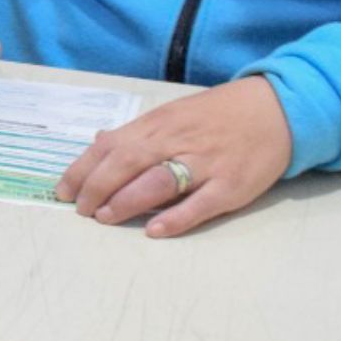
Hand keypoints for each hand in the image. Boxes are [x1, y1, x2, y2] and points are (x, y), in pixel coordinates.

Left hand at [55, 75, 291, 235]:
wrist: (278, 110)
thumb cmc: (218, 116)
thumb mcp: (174, 114)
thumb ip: (136, 132)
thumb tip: (97, 143)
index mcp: (160, 123)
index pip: (112, 146)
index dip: (83, 170)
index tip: (62, 191)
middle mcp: (178, 141)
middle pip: (128, 163)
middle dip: (98, 187)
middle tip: (81, 210)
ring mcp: (205, 164)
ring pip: (158, 182)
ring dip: (126, 201)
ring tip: (105, 218)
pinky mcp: (230, 186)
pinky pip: (200, 204)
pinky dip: (175, 218)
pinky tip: (154, 230)